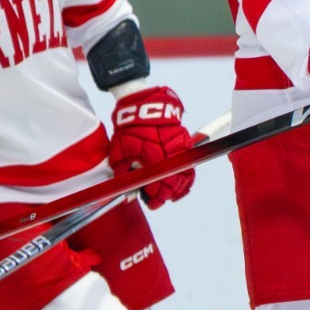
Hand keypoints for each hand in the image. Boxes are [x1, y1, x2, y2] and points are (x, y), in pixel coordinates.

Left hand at [108, 85, 195, 208]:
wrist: (145, 106)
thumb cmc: (130, 128)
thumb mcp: (119, 149)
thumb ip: (123, 172)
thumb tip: (128, 193)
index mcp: (152, 153)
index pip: (158, 181)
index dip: (154, 195)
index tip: (147, 199)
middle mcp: (169, 151)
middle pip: (172, 182)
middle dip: (163, 196)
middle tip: (155, 203)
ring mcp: (180, 147)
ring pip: (184, 176)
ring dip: (176, 190)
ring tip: (168, 197)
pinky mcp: (186, 144)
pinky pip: (190, 167)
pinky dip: (185, 180)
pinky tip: (178, 188)